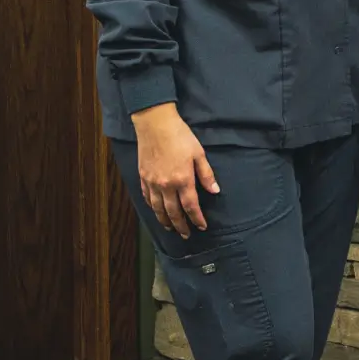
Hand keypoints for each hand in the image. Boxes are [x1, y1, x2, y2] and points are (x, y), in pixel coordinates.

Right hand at [130, 103, 218, 238]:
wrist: (155, 124)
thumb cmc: (180, 136)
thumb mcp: (199, 154)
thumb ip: (206, 174)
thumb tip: (215, 191)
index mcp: (182, 180)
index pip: (191, 206)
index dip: (196, 218)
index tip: (201, 227)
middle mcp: (165, 185)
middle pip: (173, 212)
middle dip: (181, 225)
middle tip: (185, 235)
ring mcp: (152, 182)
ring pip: (157, 208)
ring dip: (164, 220)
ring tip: (170, 228)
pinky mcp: (143, 177)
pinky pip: (146, 197)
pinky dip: (151, 207)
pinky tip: (155, 210)